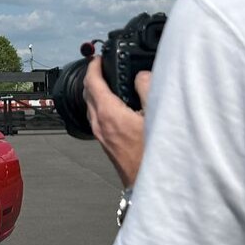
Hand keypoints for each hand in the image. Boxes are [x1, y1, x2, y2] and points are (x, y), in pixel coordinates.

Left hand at [83, 56, 150, 187]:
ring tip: (110, 83)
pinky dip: (102, 105)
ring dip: (97, 92)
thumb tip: (142, 75)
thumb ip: (147, 89)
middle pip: (88, 94)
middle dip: (93, 77)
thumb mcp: (156, 115)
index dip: (94, 66)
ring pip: (92, 107)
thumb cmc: (154, 156)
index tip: (98, 57)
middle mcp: (100, 125)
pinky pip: (99, 118)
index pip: (92, 83)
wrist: (150, 187)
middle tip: (103, 67)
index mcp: (109, 114)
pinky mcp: (108, 145)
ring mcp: (102, 137)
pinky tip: (118, 106)